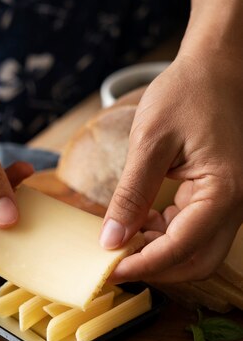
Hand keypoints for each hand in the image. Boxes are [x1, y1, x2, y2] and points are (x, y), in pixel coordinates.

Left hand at [100, 51, 242, 283]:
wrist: (214, 70)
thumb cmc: (187, 94)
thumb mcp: (151, 142)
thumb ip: (131, 194)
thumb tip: (111, 239)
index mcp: (223, 191)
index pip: (181, 248)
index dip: (143, 265)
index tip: (110, 271)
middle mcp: (234, 205)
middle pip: (196, 262)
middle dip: (155, 269)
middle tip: (116, 263)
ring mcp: (228, 204)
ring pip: (194, 251)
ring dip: (157, 253)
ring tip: (121, 240)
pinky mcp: (217, 199)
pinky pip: (192, 232)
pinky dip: (163, 236)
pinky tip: (137, 224)